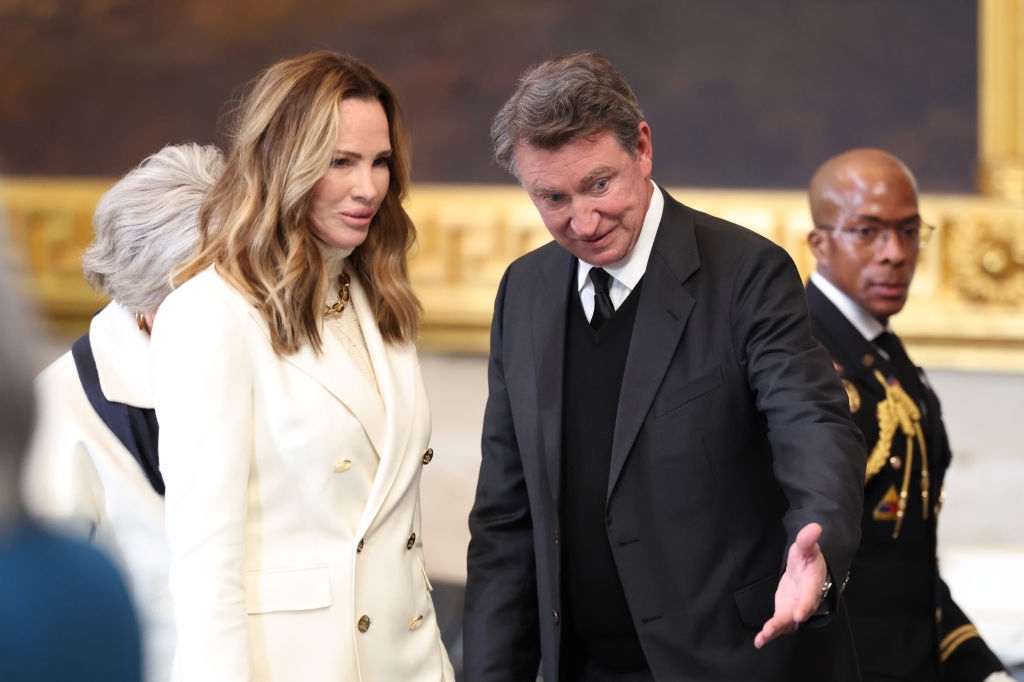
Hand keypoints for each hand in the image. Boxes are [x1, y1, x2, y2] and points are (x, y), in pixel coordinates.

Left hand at [754, 522, 827, 648]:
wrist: (808, 571)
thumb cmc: (808, 558)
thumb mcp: (806, 547)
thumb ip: (807, 540)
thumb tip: (814, 527)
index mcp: (813, 584)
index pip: (810, 595)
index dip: (805, 605)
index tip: (798, 614)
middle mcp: (805, 600)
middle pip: (796, 613)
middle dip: (785, 621)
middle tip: (772, 628)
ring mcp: (795, 608)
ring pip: (787, 622)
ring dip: (775, 630)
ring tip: (763, 637)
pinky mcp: (785, 612)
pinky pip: (778, 624)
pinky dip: (770, 633)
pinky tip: (759, 641)